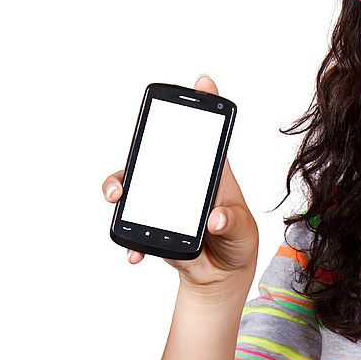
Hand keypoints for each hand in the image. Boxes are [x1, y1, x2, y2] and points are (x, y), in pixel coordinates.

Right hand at [103, 75, 258, 299]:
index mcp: (211, 174)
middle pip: (157, 153)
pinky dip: (130, 238)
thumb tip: (215, 219)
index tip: (204, 83)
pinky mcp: (152, 224)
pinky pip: (132, 225)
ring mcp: (163, 200)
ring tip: (118, 200)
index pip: (207, 136)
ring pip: (135, 184)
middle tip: (135, 155)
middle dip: (141, 149)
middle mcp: (183, 180)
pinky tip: (137, 253)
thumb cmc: (236, 241)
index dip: (205, 107)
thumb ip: (232, 223)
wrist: (220, 276)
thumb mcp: (242, 231)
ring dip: (121, 188)